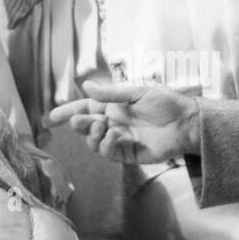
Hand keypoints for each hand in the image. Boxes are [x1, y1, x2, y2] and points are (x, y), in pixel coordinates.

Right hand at [45, 81, 198, 163]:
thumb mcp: (137, 92)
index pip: (85, 108)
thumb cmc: (167, 104)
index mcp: (114, 106)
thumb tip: (86, 85)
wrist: (187, 123)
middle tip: (79, 120)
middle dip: (78, 124)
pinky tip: (115, 135)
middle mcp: (114, 123)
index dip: (68, 112)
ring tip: (101, 125)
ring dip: (91, 134)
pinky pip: (108, 153)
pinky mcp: (128, 154)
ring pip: (93, 142)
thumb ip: (111, 92)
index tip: (51, 118)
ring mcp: (120, 139)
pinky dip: (105, 144)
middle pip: (85, 126)